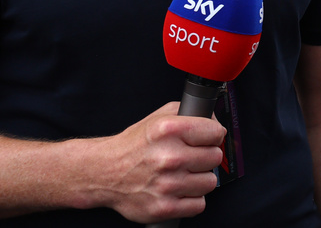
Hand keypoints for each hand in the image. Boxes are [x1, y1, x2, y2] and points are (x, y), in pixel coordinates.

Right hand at [96, 103, 224, 222]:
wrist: (103, 172)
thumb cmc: (134, 145)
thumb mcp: (160, 117)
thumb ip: (191, 113)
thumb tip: (216, 122)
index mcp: (169, 130)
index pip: (217, 133)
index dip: (213, 136)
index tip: (206, 139)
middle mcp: (169, 157)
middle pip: (215, 158)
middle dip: (206, 157)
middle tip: (192, 158)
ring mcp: (166, 185)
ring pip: (210, 182)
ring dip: (199, 179)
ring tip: (184, 174)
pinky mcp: (163, 208)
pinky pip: (199, 205)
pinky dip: (191, 199)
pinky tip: (179, 190)